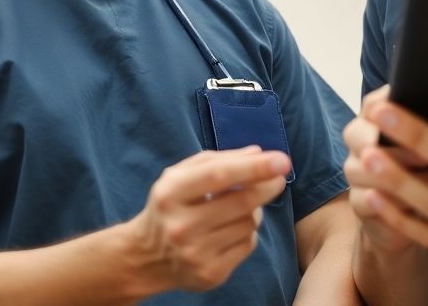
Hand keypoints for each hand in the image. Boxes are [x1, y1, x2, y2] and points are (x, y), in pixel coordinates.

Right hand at [127, 146, 290, 290]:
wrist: (145, 257)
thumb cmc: (170, 206)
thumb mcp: (180, 175)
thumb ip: (217, 160)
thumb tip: (258, 153)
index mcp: (170, 193)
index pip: (219, 176)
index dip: (254, 167)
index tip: (282, 160)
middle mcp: (181, 226)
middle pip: (241, 202)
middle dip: (267, 187)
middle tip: (279, 178)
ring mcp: (196, 254)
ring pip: (249, 224)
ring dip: (254, 211)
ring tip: (238, 208)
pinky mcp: (210, 274)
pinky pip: (248, 245)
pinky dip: (248, 233)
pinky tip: (231, 229)